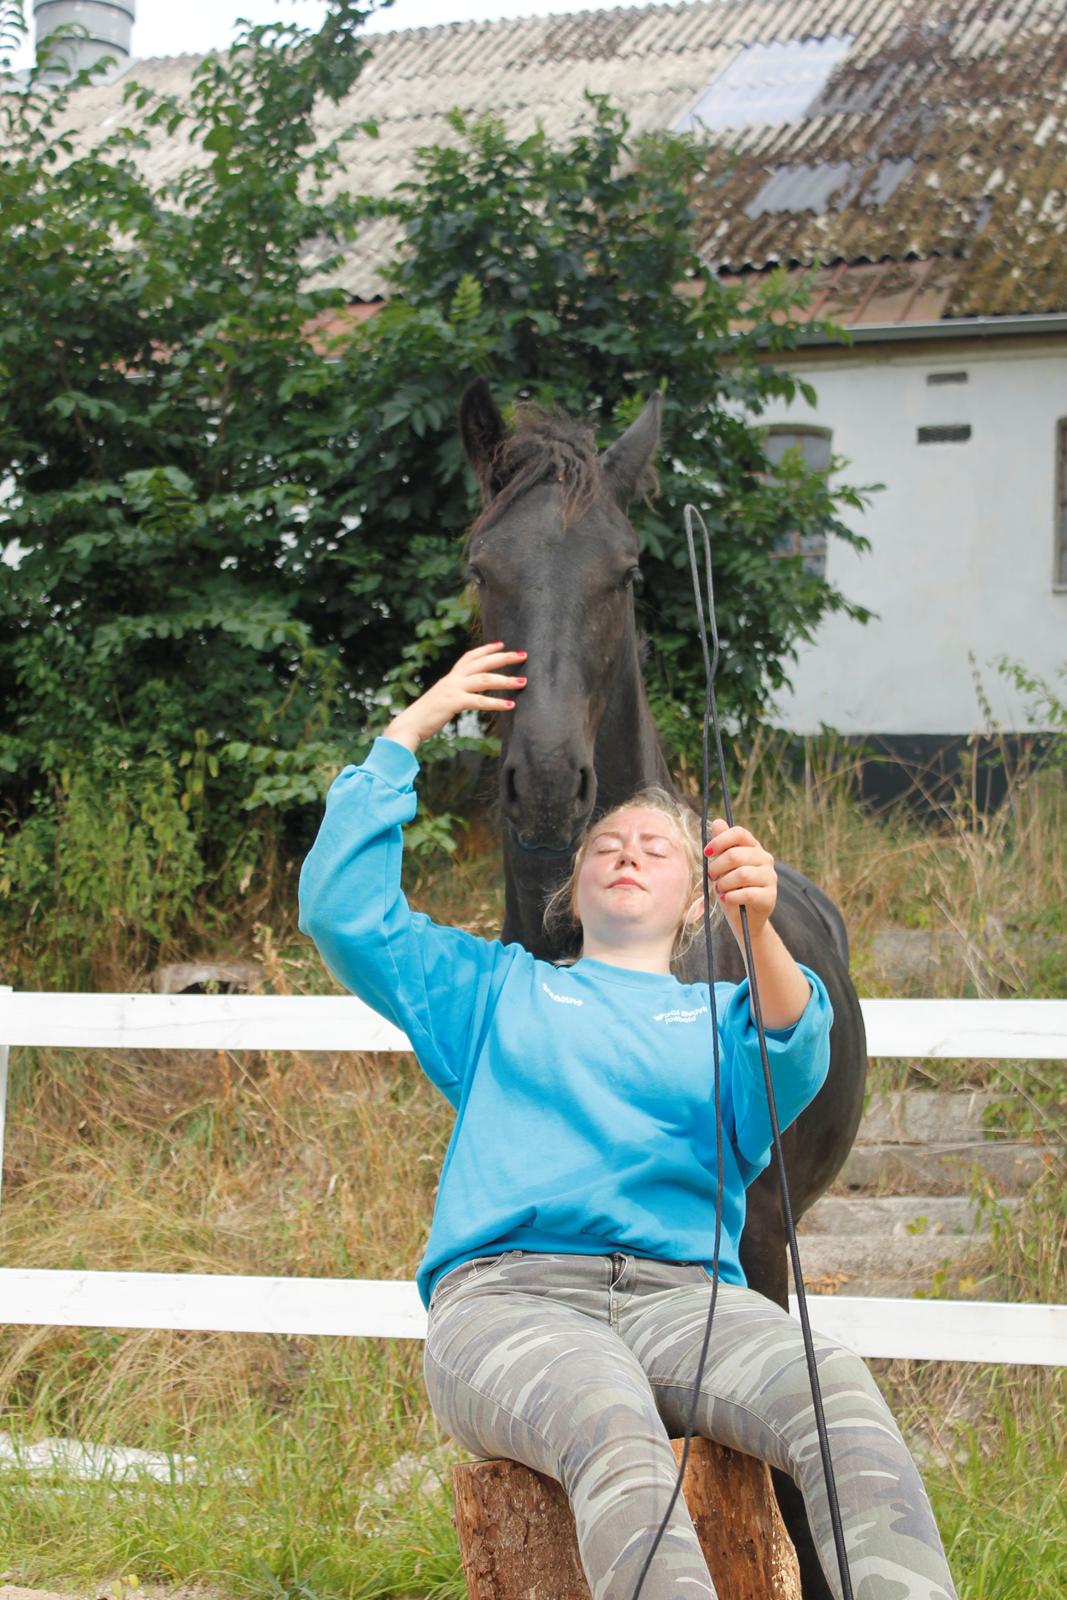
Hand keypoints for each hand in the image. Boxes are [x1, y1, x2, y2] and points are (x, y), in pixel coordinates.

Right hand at [382, 641, 526, 750]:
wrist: (408, 726)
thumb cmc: (425, 717)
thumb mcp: (442, 700)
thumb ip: (455, 695)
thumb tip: (467, 697)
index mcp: (449, 678)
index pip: (469, 657)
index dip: (486, 649)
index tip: (502, 644)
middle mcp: (452, 679)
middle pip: (482, 663)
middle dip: (504, 658)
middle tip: (523, 655)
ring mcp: (452, 689)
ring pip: (484, 680)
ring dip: (505, 680)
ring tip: (523, 682)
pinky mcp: (453, 702)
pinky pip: (479, 701)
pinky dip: (496, 702)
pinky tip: (510, 705)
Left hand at [703, 819, 776, 941]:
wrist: (745, 920)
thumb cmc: (732, 889)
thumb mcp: (722, 867)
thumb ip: (721, 846)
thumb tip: (718, 822)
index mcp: (753, 847)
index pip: (739, 833)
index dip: (720, 840)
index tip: (707, 853)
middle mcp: (765, 859)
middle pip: (736, 855)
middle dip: (717, 867)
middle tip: (711, 876)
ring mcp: (770, 878)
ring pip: (742, 874)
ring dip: (724, 883)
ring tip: (719, 890)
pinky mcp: (770, 897)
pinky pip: (748, 893)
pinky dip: (732, 897)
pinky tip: (727, 899)